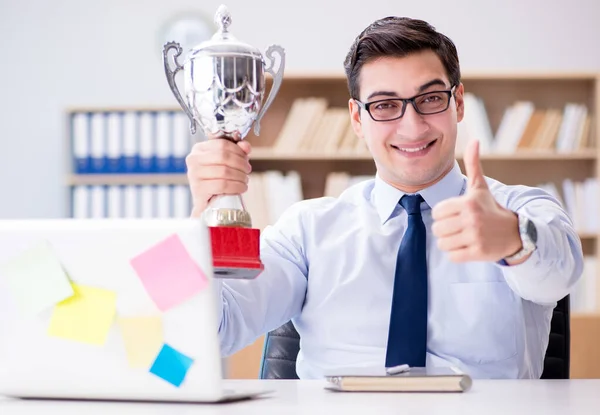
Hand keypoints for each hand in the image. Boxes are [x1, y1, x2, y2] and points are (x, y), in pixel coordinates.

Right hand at [185, 133, 251, 216]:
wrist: (207, 203)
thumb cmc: (216, 180)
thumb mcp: (227, 163)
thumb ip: (237, 151)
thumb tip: (246, 146)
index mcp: (199, 149)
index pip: (222, 144)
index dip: (238, 151)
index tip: (246, 159)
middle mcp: (193, 160)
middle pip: (224, 156)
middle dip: (240, 164)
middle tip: (247, 171)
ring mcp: (194, 174)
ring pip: (224, 171)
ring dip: (240, 176)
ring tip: (245, 180)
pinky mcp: (198, 189)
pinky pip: (222, 185)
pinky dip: (236, 186)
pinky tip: (242, 188)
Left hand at [431, 140, 522, 262]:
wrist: (515, 233)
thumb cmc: (491, 208)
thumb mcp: (481, 187)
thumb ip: (473, 164)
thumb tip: (474, 140)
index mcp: (468, 203)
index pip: (436, 212)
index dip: (442, 215)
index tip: (455, 214)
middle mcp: (472, 219)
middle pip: (437, 229)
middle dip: (445, 230)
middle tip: (458, 228)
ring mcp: (476, 237)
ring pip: (442, 244)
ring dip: (450, 243)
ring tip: (462, 237)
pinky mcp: (478, 253)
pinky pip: (453, 256)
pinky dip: (457, 254)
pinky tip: (468, 247)